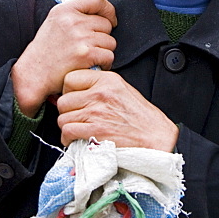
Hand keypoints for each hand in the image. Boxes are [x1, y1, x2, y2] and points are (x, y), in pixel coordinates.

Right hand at [11, 0, 116, 115]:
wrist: (32, 76)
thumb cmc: (45, 53)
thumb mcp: (55, 24)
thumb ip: (75, 15)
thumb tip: (103, 14)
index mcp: (64, 10)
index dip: (108, 10)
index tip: (110, 20)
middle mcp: (72, 21)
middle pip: (106, 24)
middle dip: (103, 37)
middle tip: (89, 48)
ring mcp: (79, 37)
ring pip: (110, 42)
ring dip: (104, 52)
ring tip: (88, 58)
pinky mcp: (85, 54)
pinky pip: (109, 56)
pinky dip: (104, 64)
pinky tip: (92, 67)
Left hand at [57, 68, 178, 151]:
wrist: (155, 136)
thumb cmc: (140, 116)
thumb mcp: (123, 89)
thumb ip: (100, 86)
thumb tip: (77, 90)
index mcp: (107, 80)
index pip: (71, 78)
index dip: (68, 90)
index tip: (73, 99)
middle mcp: (100, 93)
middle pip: (64, 100)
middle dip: (66, 111)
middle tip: (74, 117)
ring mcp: (97, 112)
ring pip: (62, 117)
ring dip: (67, 126)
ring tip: (76, 129)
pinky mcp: (95, 130)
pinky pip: (67, 131)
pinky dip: (67, 138)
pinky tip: (75, 139)